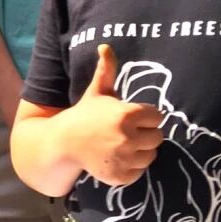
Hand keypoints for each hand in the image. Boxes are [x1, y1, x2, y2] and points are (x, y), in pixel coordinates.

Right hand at [66, 45, 164, 186]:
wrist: (63, 142)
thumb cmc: (84, 115)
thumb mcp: (96, 92)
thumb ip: (106, 70)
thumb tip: (105, 46)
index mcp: (126, 114)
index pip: (157, 117)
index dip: (144, 116)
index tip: (129, 117)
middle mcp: (127, 137)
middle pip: (157, 137)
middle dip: (144, 134)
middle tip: (125, 132)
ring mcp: (124, 158)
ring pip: (150, 156)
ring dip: (139, 151)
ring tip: (121, 145)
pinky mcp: (121, 176)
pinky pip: (140, 171)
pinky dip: (130, 167)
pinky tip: (116, 158)